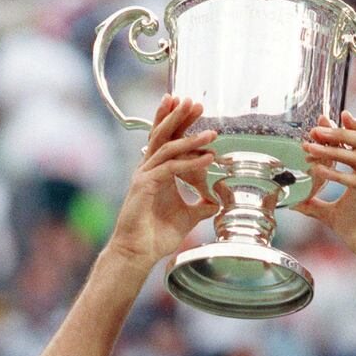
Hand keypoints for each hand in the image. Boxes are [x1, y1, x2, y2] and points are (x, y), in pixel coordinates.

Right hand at [108, 96, 217, 269]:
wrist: (138, 253)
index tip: (191, 108)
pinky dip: (189, 162)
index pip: (166, 140)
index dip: (177, 122)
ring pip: (166, 148)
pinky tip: (206, 157)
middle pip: (162, 135)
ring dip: (189, 136)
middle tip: (194, 101)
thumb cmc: (155, 236)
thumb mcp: (187, 217)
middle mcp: (148, 169)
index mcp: (157, 172)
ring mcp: (144, 176)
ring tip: (210, 131)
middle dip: (178, 116)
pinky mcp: (144, 186)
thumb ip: (201, 205)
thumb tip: (216, 201)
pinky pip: (170, 168)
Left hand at [296, 111, 355, 267]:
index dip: (340, 129)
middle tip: (314, 130)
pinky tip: (321, 171)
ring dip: (334, 151)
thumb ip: (315, 206)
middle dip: (337, 133)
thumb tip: (293, 201)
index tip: (320, 122)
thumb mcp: (332, 217)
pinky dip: (339, 175)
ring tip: (310, 148)